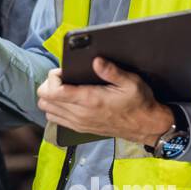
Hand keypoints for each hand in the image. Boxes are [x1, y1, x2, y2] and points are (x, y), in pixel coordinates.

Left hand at [35, 57, 174, 145]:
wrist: (145, 126)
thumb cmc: (139, 103)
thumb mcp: (130, 82)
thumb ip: (112, 71)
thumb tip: (96, 60)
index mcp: (89, 100)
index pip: (53, 92)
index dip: (52, 78)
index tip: (62, 71)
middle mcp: (80, 114)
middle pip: (44, 100)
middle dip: (49, 85)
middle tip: (62, 78)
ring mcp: (78, 123)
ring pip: (47, 111)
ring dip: (51, 98)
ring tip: (64, 88)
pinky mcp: (80, 129)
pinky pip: (56, 119)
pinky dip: (56, 109)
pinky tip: (67, 100)